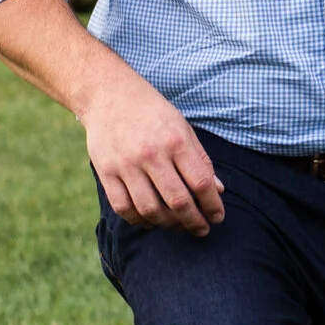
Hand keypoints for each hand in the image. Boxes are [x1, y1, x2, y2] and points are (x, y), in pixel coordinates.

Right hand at [83, 73, 224, 233]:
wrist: (109, 95)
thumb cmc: (153, 112)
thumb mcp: (183, 128)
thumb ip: (200, 160)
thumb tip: (218, 191)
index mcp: (176, 141)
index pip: (201, 183)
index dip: (212, 205)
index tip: (217, 217)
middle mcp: (151, 154)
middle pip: (177, 201)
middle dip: (194, 221)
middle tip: (202, 229)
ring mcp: (125, 164)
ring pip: (150, 209)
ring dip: (168, 224)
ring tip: (179, 225)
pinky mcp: (105, 172)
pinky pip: (123, 207)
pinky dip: (139, 220)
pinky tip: (151, 221)